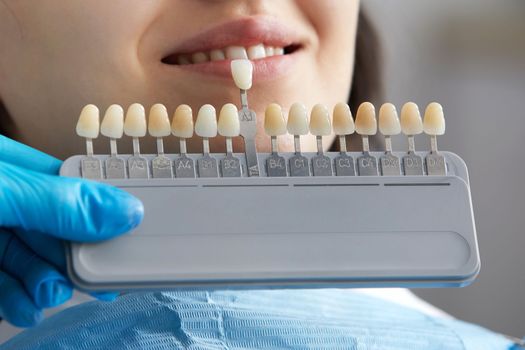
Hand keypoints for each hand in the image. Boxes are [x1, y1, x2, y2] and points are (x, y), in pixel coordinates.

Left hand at [0, 135, 142, 326]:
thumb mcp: (2, 193)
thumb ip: (59, 203)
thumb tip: (128, 211)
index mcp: (14, 166)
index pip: (72, 184)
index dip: (101, 211)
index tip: (127, 237)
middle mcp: (7, 197)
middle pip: (56, 228)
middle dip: (71, 257)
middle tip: (91, 278)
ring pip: (31, 259)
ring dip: (45, 283)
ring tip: (47, 297)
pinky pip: (3, 282)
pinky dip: (16, 299)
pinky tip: (25, 308)